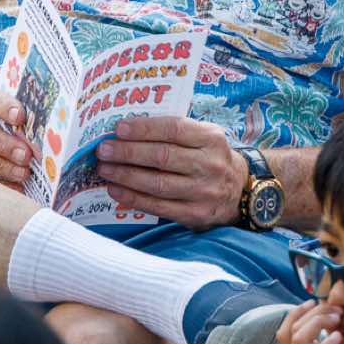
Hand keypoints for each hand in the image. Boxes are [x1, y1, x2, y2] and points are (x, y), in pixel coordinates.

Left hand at [96, 116, 245, 228]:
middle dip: (128, 152)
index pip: (174, 129)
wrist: (239, 191)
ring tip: (104, 169)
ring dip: (126, 176)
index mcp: (211, 138)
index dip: (144, 129)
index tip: (119, 129)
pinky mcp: (195, 214)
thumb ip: (175, 131)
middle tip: (103, 150)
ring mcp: (204, 191)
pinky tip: (115, 190)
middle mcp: (210, 164)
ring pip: (157, 183)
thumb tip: (128, 129)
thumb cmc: (210, 157)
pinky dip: (133, 198)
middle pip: (162, 157)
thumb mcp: (204, 136)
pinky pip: (158, 207)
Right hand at [278, 299, 343, 343]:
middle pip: (290, 329)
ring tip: (336, 318)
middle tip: (333, 308)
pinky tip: (338, 338)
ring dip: (317, 322)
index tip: (313, 302)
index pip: (283, 332)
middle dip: (310, 312)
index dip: (295, 312)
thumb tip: (327, 342)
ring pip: (299, 339)